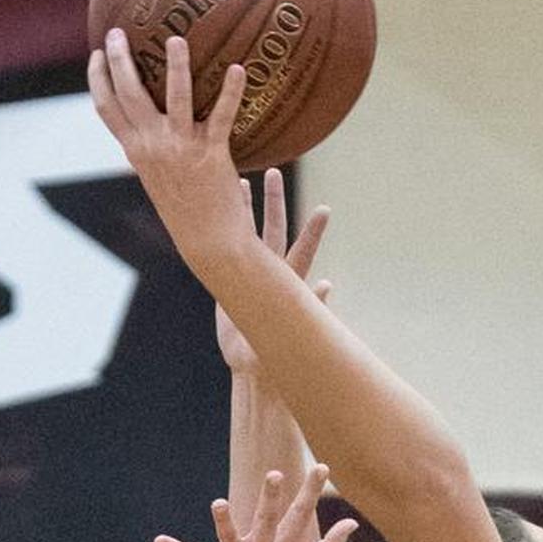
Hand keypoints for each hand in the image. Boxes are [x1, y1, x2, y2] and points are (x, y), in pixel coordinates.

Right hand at [88, 30, 248, 274]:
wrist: (213, 244)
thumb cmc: (189, 215)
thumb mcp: (160, 183)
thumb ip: (153, 155)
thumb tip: (149, 134)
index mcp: (137, 152)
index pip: (107, 109)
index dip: (98, 78)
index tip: (97, 53)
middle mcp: (153, 146)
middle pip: (129, 93)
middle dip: (120, 59)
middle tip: (120, 31)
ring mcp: (182, 148)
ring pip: (175, 95)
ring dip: (175, 64)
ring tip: (176, 39)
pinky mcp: (212, 154)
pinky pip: (222, 115)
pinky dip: (231, 91)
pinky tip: (237, 68)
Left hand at [154, 464, 355, 541]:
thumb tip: (353, 523)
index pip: (301, 516)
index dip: (311, 491)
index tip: (321, 467)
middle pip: (267, 521)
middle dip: (271, 498)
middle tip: (274, 474)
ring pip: (229, 538)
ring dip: (223, 522)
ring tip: (219, 504)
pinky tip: (158, 541)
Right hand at [216, 171, 331, 375]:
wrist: (250, 369)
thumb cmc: (272, 355)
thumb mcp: (291, 329)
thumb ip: (311, 306)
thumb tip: (327, 284)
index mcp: (286, 284)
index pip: (302, 250)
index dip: (313, 230)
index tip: (326, 209)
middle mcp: (270, 275)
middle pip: (274, 230)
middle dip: (273, 201)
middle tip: (274, 171)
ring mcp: (251, 277)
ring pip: (249, 236)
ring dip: (247, 210)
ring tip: (244, 183)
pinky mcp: (232, 286)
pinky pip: (226, 256)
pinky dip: (223, 236)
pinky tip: (214, 212)